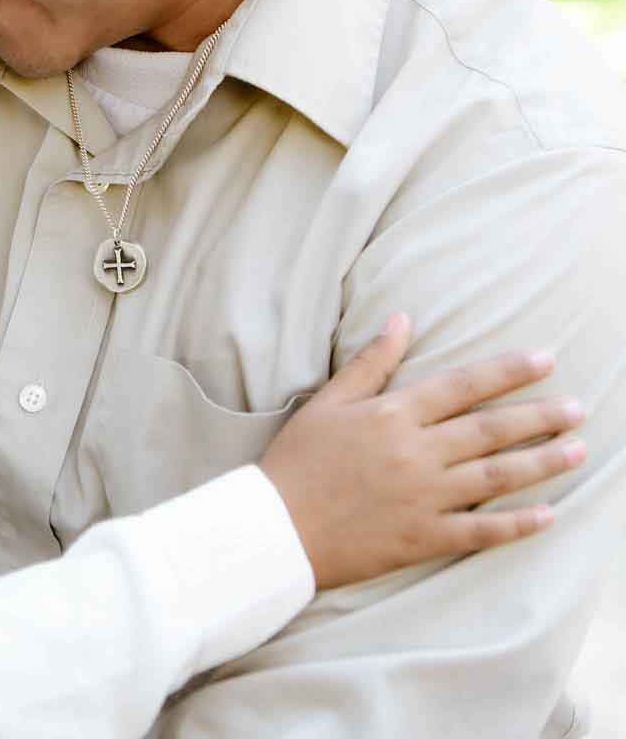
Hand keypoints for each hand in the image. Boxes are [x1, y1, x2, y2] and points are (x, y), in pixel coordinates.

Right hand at [260, 313, 584, 589]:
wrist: (276, 527)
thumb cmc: (298, 459)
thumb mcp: (327, 401)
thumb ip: (370, 361)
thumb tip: (401, 318)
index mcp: (392, 414)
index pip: (462, 385)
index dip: (508, 371)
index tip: (546, 359)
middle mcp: (415, 452)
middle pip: (490, 430)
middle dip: (540, 416)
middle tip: (578, 407)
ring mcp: (423, 497)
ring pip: (496, 476)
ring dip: (542, 462)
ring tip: (577, 449)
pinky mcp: (423, 537)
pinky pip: (481, 531)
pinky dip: (517, 524)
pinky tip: (548, 514)